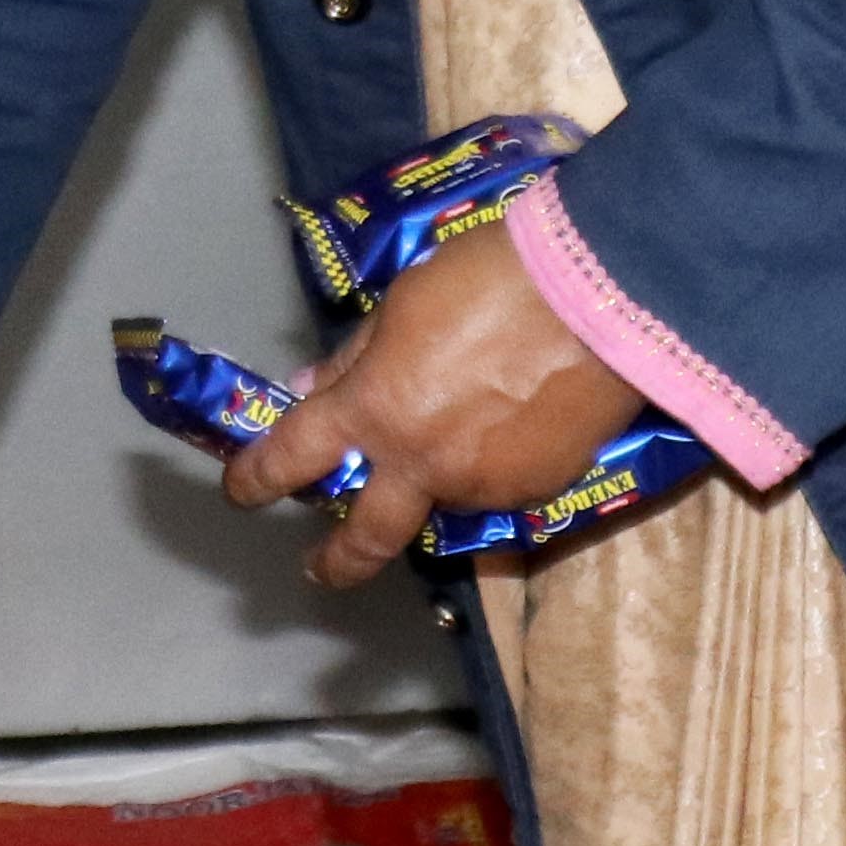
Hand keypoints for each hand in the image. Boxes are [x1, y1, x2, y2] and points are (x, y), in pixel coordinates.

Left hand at [229, 227, 647, 587]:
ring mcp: (483, 485)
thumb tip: (316, 386)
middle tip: (322, 569)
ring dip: (434, 479)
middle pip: (366, 539)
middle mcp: (422, 463)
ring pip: (442, 500)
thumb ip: (359, 357)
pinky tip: (518, 421)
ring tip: (465, 423)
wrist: (602, 290)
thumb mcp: (405, 303)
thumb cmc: (493, 277)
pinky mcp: (538, 488)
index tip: (243, 492)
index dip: (257, 479)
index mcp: (374, 407)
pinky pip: (499, 486)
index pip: (292, 458)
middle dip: (337, 561)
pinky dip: (494, 462)